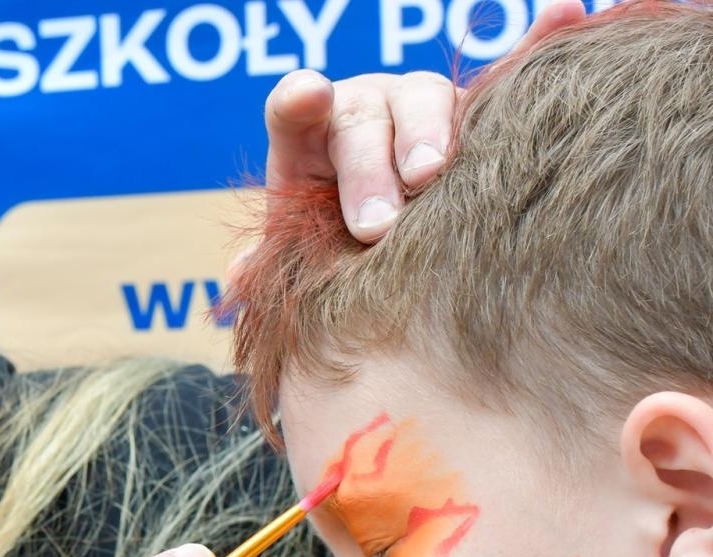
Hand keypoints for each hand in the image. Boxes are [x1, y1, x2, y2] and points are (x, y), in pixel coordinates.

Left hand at [261, 0, 586, 242]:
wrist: (380, 244)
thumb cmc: (330, 247)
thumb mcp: (295, 256)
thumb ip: (268, 264)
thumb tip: (237, 279)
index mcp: (308, 135)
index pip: (293, 108)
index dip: (298, 100)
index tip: (306, 95)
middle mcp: (363, 107)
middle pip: (363, 115)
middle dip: (369, 167)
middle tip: (374, 224)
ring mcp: (418, 105)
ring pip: (425, 101)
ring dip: (430, 135)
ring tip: (431, 175)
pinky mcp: (474, 112)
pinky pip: (508, 72)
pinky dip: (538, 43)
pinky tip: (570, 15)